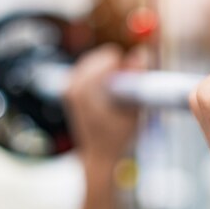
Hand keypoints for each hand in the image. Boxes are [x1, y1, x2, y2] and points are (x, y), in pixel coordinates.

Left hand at [64, 44, 147, 165]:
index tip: (127, 86)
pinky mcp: (69, 90)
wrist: (100, 156)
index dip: (124, 69)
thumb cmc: (118, 137)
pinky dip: (100, 77)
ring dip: (108, 73)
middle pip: (101, 56)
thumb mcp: (134, 107)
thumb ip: (136, 78)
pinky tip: (106, 96)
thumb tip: (141, 53)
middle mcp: (73, 84)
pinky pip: (88, 70)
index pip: (109, 57)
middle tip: (121, 92)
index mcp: (85, 87)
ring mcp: (69, 87)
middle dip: (115, 69)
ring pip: (95, 61)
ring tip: (113, 97)